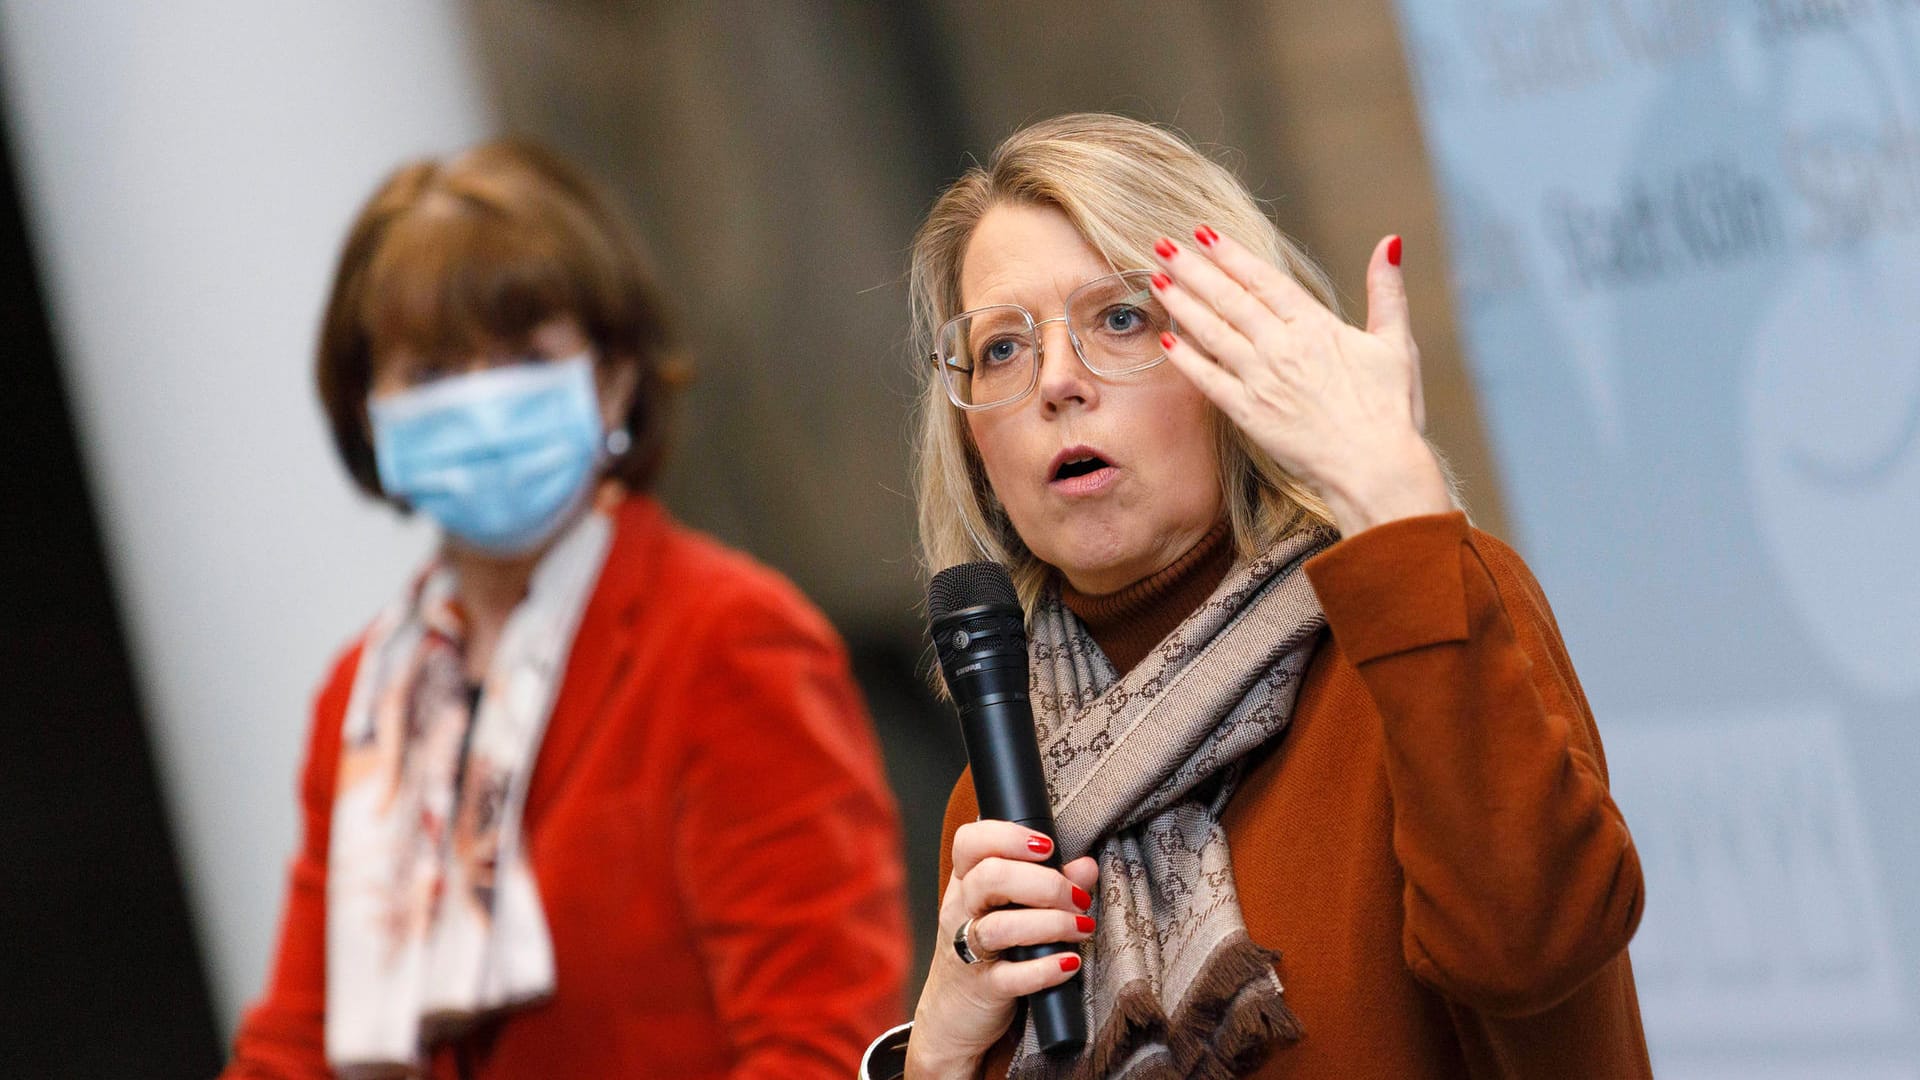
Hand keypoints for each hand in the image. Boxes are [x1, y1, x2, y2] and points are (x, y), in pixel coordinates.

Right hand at [905, 820, 1098, 1078]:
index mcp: (965, 883)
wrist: (953, 1015)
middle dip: (1044, 883)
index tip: (1047, 847)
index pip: (970, 842)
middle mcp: (960, 911)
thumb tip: (1087, 866)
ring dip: (1051, 924)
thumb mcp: (1009, 912)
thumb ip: (1049, 885)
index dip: (1009, 836)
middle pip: (990, 877)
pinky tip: (1069, 964)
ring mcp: (966, 951)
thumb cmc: (989, 952)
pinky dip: (1045, 969)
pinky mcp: (982, 988)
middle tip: (1078, 898)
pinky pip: (1010, 977)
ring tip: (1082, 928)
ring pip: (999, 927)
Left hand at [1149, 229, 1451, 535]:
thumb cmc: (1391, 410)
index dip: (1230, 254)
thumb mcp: (1395, 344)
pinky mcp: (1249, 414)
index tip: (1202, 233)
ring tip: (1156, 280)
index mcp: (1316, 326)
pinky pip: (1209, 381)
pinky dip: (1186, 359)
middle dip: (1193, 269)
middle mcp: (1282, 348)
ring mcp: (1262, 381)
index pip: (1263, 280)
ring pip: (1212, 333)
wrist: (1375, 469)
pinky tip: (1167, 340)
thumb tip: (1391, 242)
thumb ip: (1387, 291)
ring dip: (1182, 304)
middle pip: (1229, 299)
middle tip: (1162, 245)